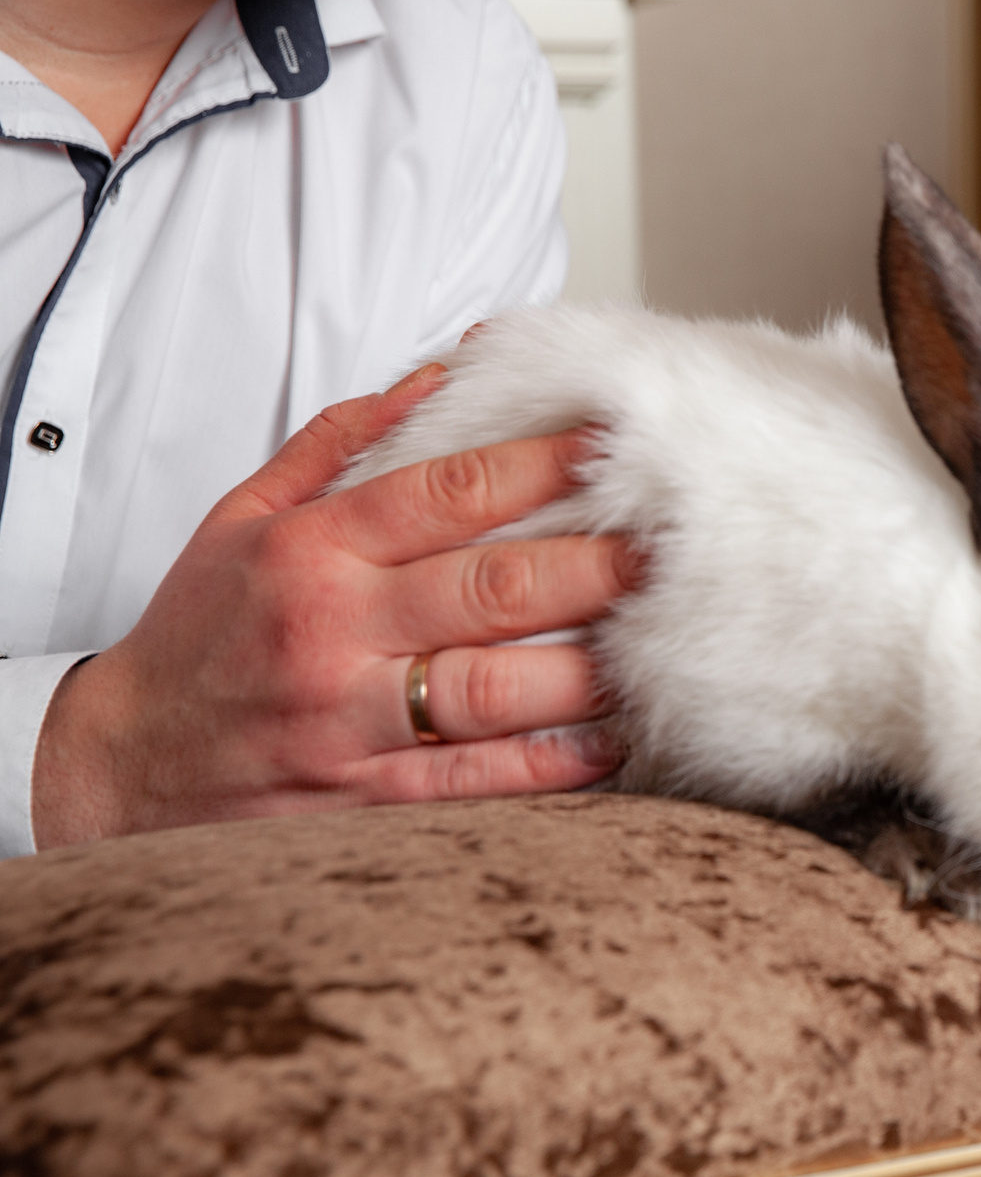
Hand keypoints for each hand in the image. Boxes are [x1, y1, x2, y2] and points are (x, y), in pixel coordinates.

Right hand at [30, 365, 639, 847]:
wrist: (120, 762)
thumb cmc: (200, 632)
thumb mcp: (242, 519)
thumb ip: (339, 446)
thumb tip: (437, 376)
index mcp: (310, 553)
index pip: (446, 494)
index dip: (540, 466)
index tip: (611, 448)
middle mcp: (335, 633)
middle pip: (491, 589)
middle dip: (592, 566)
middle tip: (664, 548)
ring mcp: (353, 722)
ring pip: (496, 689)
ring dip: (589, 669)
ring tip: (655, 642)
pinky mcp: (366, 799)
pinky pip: (479, 780)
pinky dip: (553, 762)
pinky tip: (611, 740)